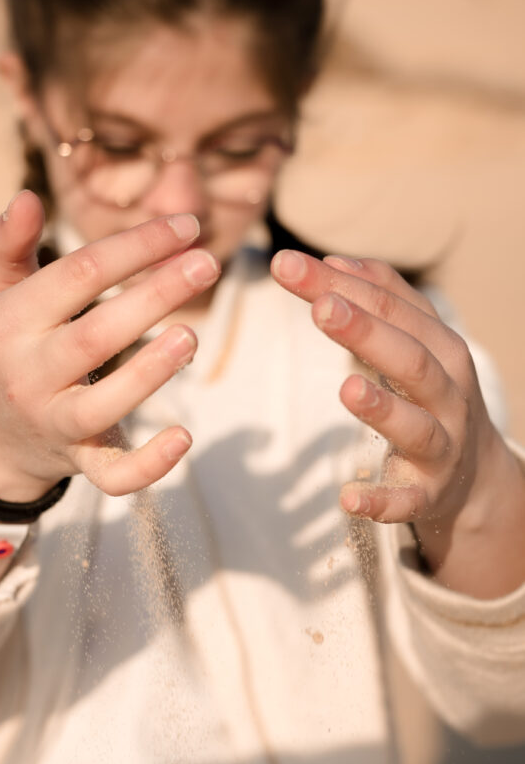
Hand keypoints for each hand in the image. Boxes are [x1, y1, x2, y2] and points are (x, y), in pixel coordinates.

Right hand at [0, 191, 219, 499]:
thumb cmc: (6, 348)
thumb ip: (8, 246)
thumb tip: (26, 196)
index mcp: (11, 324)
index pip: (78, 275)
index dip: (136, 247)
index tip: (187, 227)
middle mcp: (29, 376)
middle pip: (96, 335)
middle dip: (154, 296)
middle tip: (206, 265)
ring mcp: (55, 423)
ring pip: (103, 404)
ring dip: (150, 372)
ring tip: (192, 335)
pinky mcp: (80, 461)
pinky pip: (113, 475)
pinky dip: (148, 465)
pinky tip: (184, 436)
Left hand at [271, 250, 524, 597]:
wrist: (475, 476)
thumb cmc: (433, 397)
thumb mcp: (418, 344)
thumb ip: (383, 301)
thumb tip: (337, 261)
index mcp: (441, 349)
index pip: (390, 309)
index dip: (340, 286)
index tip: (286, 264)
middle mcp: (448, 394)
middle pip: (409, 358)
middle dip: (366, 331)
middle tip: (320, 308)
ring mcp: (441, 446)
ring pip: (417, 427)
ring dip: (383, 409)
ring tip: (347, 388)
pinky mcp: (427, 494)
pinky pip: (405, 501)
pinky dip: (380, 501)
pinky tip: (346, 499)